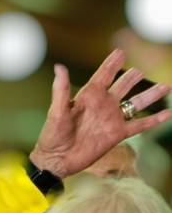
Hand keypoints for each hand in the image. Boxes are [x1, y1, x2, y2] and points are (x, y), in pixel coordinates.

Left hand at [30, 49, 169, 178]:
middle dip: (132, 76)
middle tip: (140, 70)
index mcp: (88, 96)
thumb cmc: (52, 137)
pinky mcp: (117, 134)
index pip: (104, 74)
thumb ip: (61, 90)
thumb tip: (59, 67)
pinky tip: (167, 113)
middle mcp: (103, 105)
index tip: (120, 51)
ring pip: (136, 103)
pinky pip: (139, 125)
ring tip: (165, 86)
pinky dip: (154, 120)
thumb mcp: (56, 112)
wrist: (56, 161)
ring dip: (150, 95)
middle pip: (123, 85)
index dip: (112, 63)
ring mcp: (112, 119)